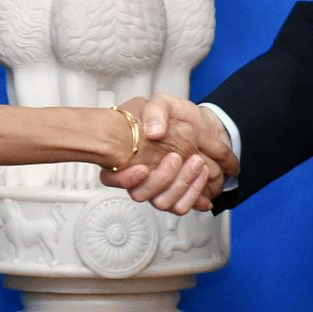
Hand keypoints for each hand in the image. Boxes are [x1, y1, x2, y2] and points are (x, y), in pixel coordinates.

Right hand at [101, 93, 238, 214]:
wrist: (201, 125)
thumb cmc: (175, 117)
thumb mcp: (163, 104)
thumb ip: (156, 111)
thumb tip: (154, 131)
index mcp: (128, 157)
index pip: (111, 177)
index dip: (124, 179)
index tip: (142, 169)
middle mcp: (140, 178)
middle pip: (140, 194)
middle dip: (161, 178)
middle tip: (176, 157)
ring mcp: (158, 190)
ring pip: (162, 203)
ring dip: (180, 185)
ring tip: (197, 163)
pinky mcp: (177, 196)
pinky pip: (180, 207)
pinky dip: (193, 194)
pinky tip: (201, 177)